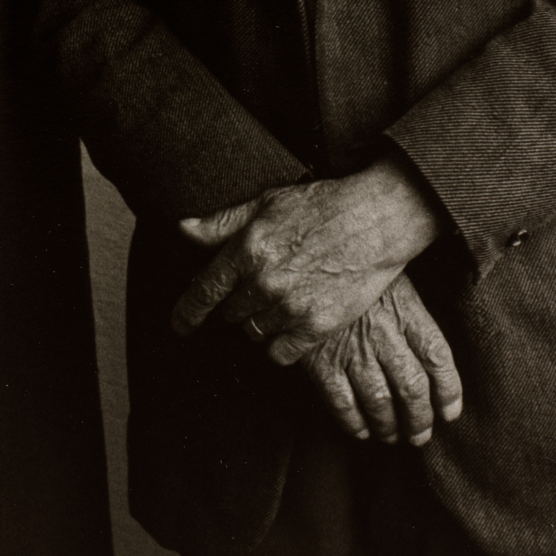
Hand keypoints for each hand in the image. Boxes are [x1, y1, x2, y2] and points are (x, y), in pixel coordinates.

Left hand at [172, 157, 441, 362]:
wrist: (376, 219)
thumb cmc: (321, 205)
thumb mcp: (266, 202)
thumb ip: (222, 222)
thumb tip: (182, 228)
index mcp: (247, 249)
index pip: (204, 291)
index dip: (186, 312)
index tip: (179, 326)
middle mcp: (263, 281)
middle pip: (230, 313)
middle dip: (237, 302)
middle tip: (261, 286)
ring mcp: (290, 306)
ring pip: (255, 331)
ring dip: (261, 320)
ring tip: (284, 297)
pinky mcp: (316, 326)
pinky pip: (281, 352)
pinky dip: (282, 342)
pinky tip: (293, 322)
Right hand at [299, 273, 461, 445]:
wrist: (303, 260)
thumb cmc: (352, 268)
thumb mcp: (389, 273)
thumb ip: (411, 307)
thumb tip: (432, 348)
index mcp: (404, 309)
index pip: (437, 356)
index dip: (449, 390)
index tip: (450, 411)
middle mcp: (382, 333)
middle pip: (411, 387)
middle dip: (419, 419)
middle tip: (420, 435)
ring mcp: (351, 349)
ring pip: (379, 401)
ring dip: (388, 426)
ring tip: (391, 435)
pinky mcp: (320, 360)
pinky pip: (341, 402)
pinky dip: (353, 422)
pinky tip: (361, 430)